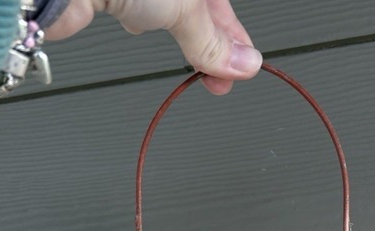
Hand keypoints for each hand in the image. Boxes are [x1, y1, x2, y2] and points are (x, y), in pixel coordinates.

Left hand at [48, 0, 261, 94]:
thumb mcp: (184, 5)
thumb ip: (210, 40)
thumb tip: (242, 64)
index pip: (219, 2)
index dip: (234, 36)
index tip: (241, 68)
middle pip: (195, 7)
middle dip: (207, 42)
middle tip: (216, 79)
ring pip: (165, 8)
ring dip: (175, 32)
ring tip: (182, 53)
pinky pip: (132, 9)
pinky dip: (138, 22)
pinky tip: (137, 27)